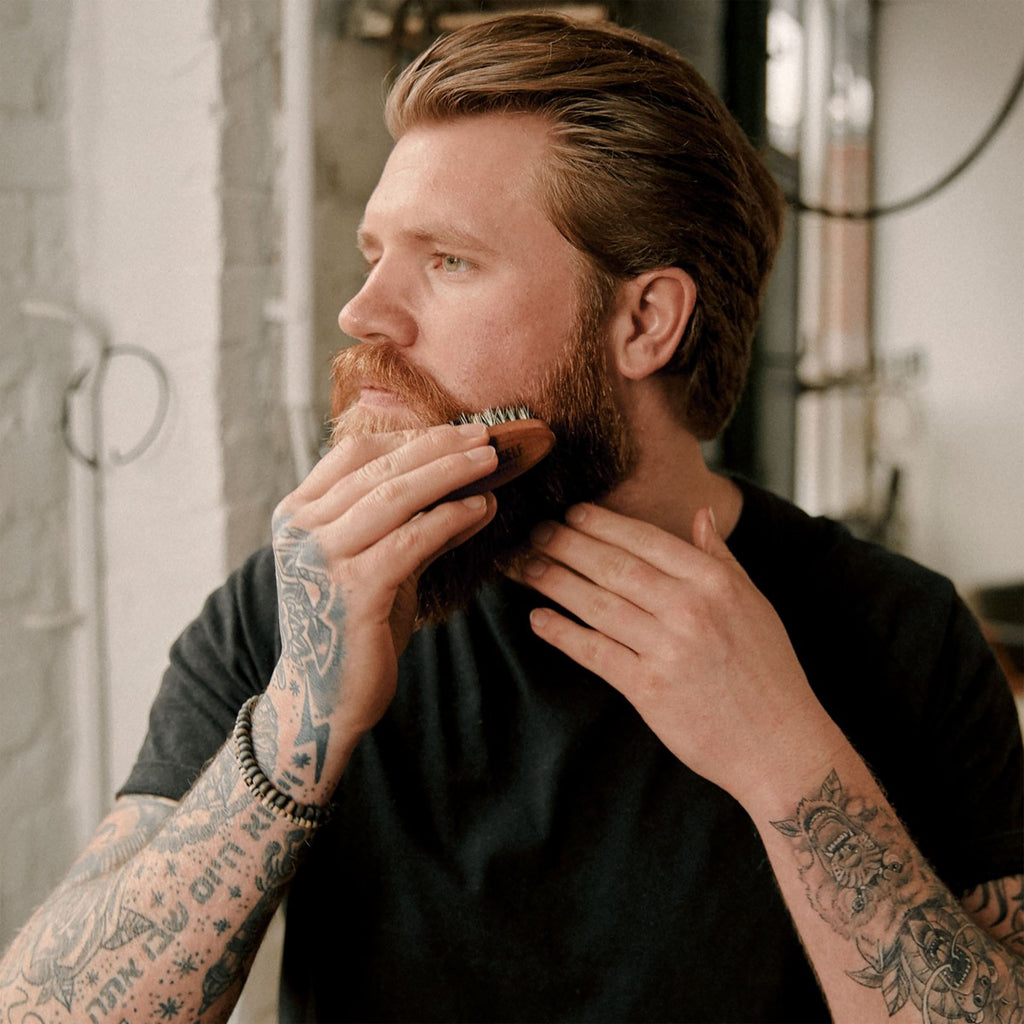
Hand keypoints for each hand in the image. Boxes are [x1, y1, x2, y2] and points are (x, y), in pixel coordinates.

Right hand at [270, 423, 497, 772]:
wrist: (321, 700)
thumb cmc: (353, 627)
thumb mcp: (377, 563)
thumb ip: (412, 524)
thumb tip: (476, 488)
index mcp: (297, 515)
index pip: (354, 454)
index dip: (409, 437)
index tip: (457, 432)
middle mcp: (300, 531)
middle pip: (378, 469)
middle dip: (438, 447)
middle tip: (485, 435)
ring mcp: (320, 562)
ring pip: (393, 498)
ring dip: (449, 473)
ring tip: (490, 461)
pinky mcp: (351, 594)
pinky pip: (409, 542)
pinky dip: (449, 519)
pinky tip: (481, 509)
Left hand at [516, 504, 839, 806]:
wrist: (780, 745)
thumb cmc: (768, 672)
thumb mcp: (755, 604)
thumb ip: (721, 558)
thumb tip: (702, 513)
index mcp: (715, 582)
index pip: (645, 539)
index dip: (601, 524)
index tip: (571, 512)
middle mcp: (690, 609)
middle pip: (613, 566)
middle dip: (566, 544)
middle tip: (534, 532)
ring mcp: (668, 650)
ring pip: (597, 604)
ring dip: (554, 582)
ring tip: (524, 567)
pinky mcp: (648, 690)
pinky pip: (595, 653)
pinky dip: (562, 634)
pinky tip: (538, 618)